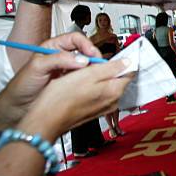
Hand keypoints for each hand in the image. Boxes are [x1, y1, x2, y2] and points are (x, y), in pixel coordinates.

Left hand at [0, 32, 101, 128]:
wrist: (17, 107)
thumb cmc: (22, 85)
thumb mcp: (37, 67)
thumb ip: (58, 59)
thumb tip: (81, 59)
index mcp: (54, 47)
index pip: (75, 38)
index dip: (86, 44)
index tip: (91, 53)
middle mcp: (63, 56)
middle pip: (85, 50)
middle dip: (93, 56)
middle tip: (97, 65)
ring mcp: (68, 70)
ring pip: (87, 64)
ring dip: (93, 68)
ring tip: (95, 74)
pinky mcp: (71, 82)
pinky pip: (85, 77)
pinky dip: (90, 78)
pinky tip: (91, 82)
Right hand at [19, 59, 134, 140]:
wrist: (46, 120)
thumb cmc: (62, 98)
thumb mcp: (87, 74)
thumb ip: (110, 67)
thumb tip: (128, 61)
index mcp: (114, 90)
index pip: (129, 71)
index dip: (123, 60)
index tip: (113, 55)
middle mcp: (113, 101)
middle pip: (118, 78)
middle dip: (108, 68)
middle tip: (91, 65)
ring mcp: (104, 107)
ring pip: (107, 85)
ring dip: (98, 77)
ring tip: (83, 75)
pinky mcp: (94, 110)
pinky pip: (99, 94)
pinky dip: (92, 87)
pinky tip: (79, 86)